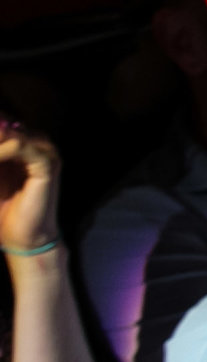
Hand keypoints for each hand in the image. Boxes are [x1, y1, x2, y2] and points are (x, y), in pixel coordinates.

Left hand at [0, 121, 62, 254]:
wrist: (24, 238)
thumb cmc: (4, 209)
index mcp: (22, 144)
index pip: (3, 122)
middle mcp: (36, 143)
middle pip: (5, 124)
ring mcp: (44, 153)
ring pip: (10, 133)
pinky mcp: (47, 165)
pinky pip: (20, 146)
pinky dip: (2, 151)